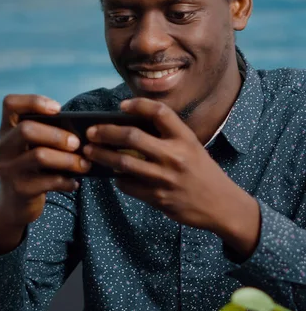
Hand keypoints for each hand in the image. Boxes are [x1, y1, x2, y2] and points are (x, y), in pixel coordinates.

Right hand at [0, 94, 90, 231]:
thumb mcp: (32, 147)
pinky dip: (66, 181)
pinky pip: (47, 182)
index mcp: (7, 130)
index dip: (33, 101)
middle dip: (57, 135)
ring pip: (39, 156)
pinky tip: (75, 183)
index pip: (10, 104)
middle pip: (26, 130)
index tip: (58, 109)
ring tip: (84, 164)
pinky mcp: (19, 189)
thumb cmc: (32, 167)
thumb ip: (47, 135)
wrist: (15, 204)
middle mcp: (3, 147)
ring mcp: (8, 169)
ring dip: (67, 159)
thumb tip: (82, 131)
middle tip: (77, 143)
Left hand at [84, 98, 259, 255]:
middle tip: (91, 132)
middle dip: (106, 132)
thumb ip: (167, 138)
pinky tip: (113, 175)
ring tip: (89, 152)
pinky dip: (117, 179)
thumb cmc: (202, 172)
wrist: (221, 204)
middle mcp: (175, 155)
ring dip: (102, 156)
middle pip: (132, 136)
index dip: (138, 105)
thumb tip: (129, 128)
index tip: (121, 106)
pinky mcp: (158, 198)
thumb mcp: (192, 148)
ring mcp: (165, 178)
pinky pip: (128, 186)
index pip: (159, 112)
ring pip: (123, 163)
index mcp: (185, 138)